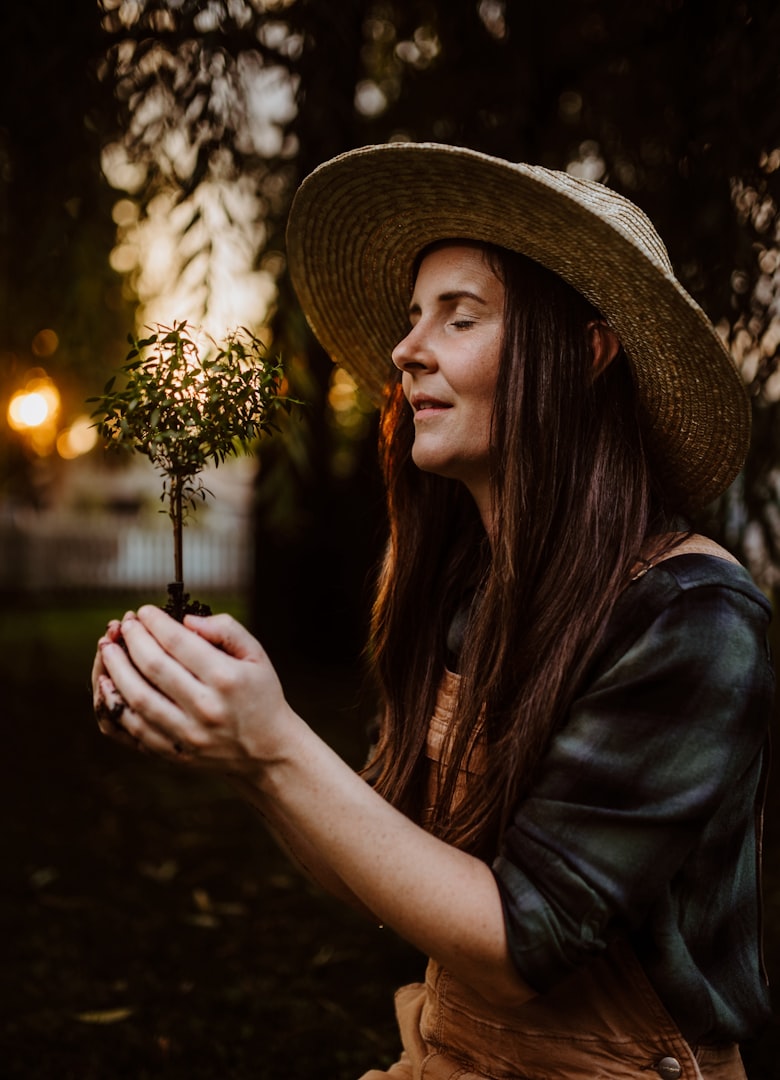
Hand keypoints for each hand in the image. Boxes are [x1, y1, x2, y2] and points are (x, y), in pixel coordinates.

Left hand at [97, 606, 294, 776]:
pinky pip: (134, 729)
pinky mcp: (175, 753)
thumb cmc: (260, 693)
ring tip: (106, 648)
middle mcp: (206, 708)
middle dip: (132, 640)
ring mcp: (188, 735)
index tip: (144, 611)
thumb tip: (186, 620)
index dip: (156, 623)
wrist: (268, 749)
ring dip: (115, 670)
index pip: (179, 643)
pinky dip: (115, 705)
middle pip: (154, 667)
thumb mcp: (257, 654)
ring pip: (137, 699)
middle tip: (122, 624)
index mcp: (227, 679)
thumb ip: (226, 630)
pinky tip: (106, 684)